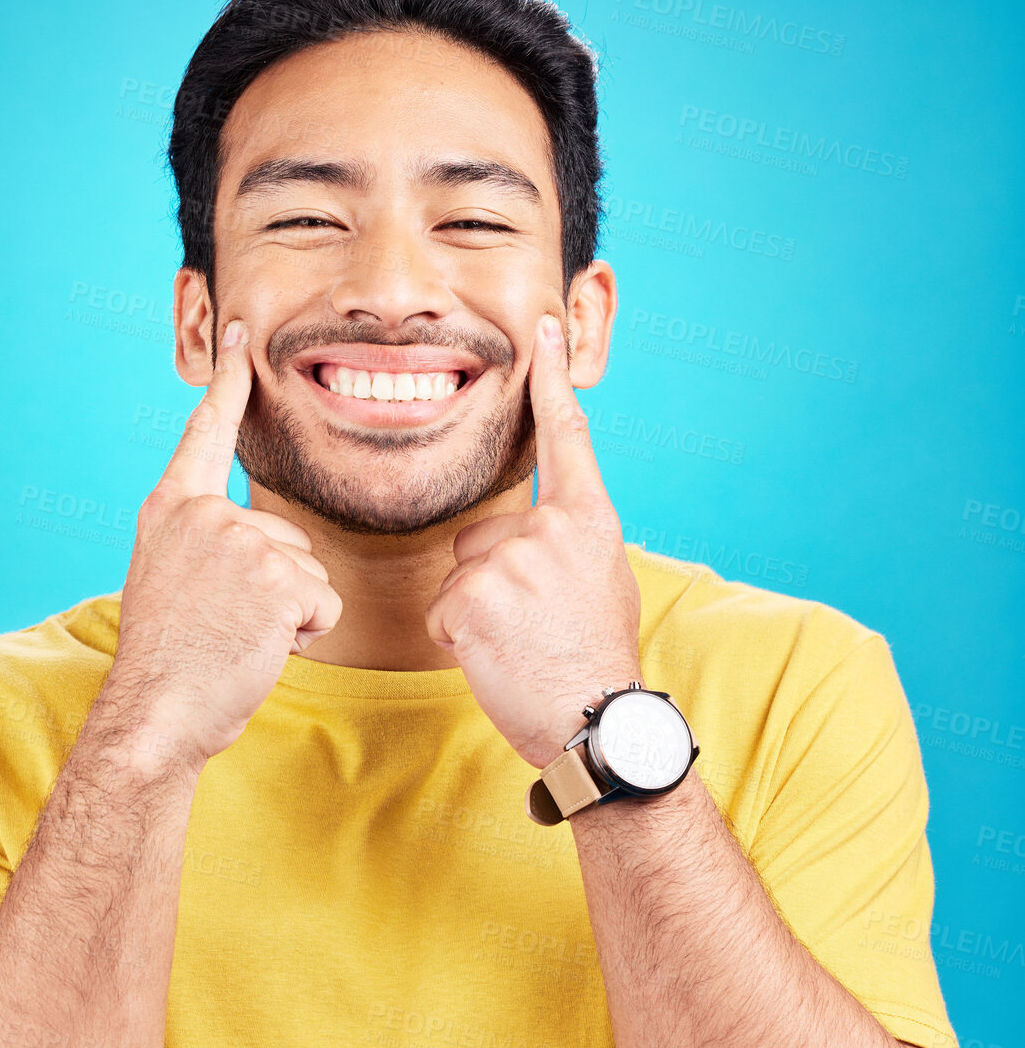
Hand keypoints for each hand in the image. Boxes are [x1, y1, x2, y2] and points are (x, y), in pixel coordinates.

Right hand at [100, 321, 341, 776]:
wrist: (157, 710)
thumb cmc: (169, 661)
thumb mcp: (171, 580)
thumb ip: (204, 544)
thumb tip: (249, 544)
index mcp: (173, 511)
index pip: (205, 435)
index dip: (226, 384)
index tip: (240, 333)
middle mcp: (203, 516)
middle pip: (287, 537)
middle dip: (276, 590)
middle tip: (224, 625)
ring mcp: (240, 543)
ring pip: (310, 574)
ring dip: (290, 616)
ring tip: (237, 638)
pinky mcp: (277, 578)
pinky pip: (324, 604)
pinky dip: (305, 635)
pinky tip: (259, 647)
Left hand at [425, 314, 641, 767]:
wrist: (596, 719)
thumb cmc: (597, 657)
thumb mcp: (604, 580)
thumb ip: (569, 541)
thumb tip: (540, 532)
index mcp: (588, 519)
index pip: (566, 437)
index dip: (551, 381)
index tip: (540, 327)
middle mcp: (549, 529)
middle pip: (482, 534)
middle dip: (491, 579)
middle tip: (534, 625)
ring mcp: (508, 561)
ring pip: (460, 574)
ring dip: (475, 611)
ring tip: (520, 643)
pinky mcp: (470, 598)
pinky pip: (442, 610)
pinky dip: (460, 639)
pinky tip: (498, 656)